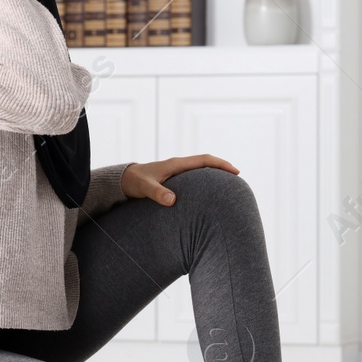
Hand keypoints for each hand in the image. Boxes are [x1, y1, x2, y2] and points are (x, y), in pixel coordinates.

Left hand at [121, 155, 238, 205]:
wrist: (123, 179)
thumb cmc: (134, 182)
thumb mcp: (145, 187)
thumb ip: (157, 193)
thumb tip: (172, 200)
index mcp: (176, 164)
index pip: (204, 160)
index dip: (221, 164)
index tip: (235, 172)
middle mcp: (178, 166)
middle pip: (206, 164)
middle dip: (222, 170)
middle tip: (238, 180)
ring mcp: (176, 172)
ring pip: (201, 171)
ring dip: (214, 176)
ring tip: (228, 189)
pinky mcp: (173, 179)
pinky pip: (194, 179)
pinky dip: (204, 184)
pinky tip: (208, 195)